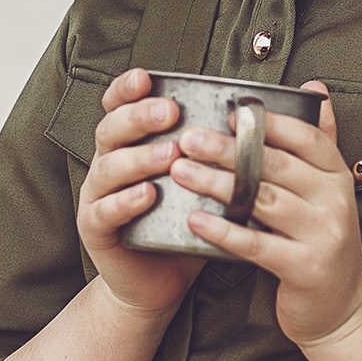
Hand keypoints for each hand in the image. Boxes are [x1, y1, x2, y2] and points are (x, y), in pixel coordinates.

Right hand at [77, 68, 204, 317]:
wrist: (157, 283)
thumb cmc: (183, 226)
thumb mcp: (201, 183)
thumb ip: (218, 152)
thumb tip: (265, 121)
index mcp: (130, 146)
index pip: (119, 107)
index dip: (127, 89)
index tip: (147, 76)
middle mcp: (108, 165)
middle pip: (111, 129)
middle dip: (139, 116)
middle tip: (169, 111)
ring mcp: (98, 196)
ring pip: (108, 167)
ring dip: (138, 157)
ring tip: (169, 154)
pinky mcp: (96, 229)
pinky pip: (105, 210)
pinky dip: (125, 201)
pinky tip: (148, 194)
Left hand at [169, 80, 361, 346]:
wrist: (343, 309)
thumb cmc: (321, 241)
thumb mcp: (328, 190)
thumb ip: (319, 140)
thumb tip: (314, 88)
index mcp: (337, 176)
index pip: (305, 137)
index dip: (268, 122)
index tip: (229, 113)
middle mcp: (334, 201)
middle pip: (275, 165)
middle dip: (229, 149)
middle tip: (189, 139)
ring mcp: (322, 235)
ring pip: (261, 200)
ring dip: (217, 184)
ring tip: (181, 172)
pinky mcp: (305, 268)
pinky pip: (256, 243)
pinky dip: (223, 230)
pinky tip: (195, 220)